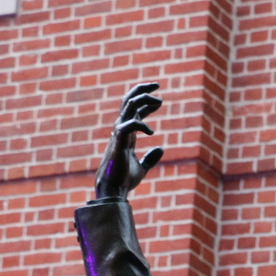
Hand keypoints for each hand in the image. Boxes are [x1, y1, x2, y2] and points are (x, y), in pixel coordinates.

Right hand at [94, 82, 165, 199]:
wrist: (114, 190)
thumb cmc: (124, 180)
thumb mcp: (141, 168)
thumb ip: (150, 158)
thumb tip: (161, 149)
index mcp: (126, 134)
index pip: (134, 110)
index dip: (146, 103)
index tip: (159, 100)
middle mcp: (121, 130)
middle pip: (128, 101)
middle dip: (142, 90)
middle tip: (158, 85)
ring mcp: (118, 134)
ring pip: (128, 107)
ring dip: (143, 100)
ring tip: (159, 101)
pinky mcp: (119, 142)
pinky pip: (128, 124)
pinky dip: (141, 124)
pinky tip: (151, 132)